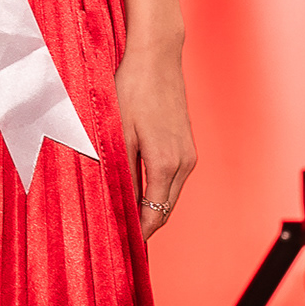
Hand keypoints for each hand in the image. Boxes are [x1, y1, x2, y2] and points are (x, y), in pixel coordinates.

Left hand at [115, 36, 194, 242]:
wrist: (156, 56)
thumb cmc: (132, 89)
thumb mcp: (117, 132)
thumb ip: (119, 169)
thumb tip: (115, 201)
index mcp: (165, 163)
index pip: (153, 214)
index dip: (139, 234)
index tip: (125, 248)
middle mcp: (183, 162)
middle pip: (164, 208)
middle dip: (146, 226)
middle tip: (124, 241)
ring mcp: (188, 152)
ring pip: (169, 193)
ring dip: (152, 208)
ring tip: (129, 221)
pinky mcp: (186, 143)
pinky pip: (172, 177)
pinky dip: (158, 190)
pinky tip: (141, 191)